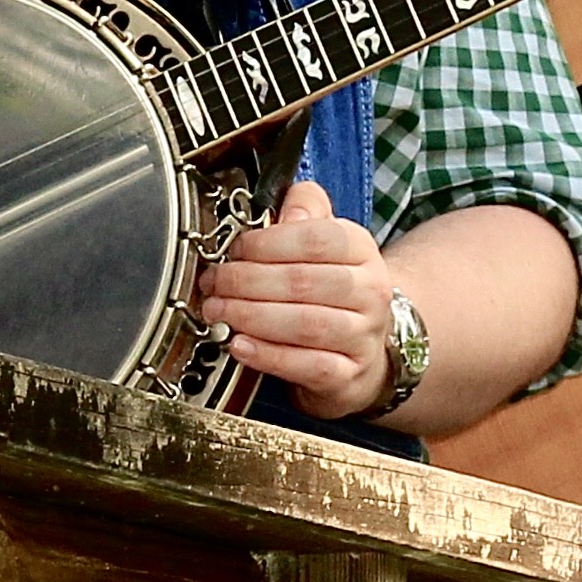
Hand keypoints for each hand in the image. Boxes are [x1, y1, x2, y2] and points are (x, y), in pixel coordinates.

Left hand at [191, 180, 405, 421]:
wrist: (364, 345)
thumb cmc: (330, 287)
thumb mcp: (323, 240)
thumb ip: (303, 211)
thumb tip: (285, 207)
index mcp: (360, 249)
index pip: (315, 238)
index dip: (266, 243)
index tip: (234, 250)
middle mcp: (369, 291)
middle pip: (302, 282)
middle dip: (246, 282)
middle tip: (213, 284)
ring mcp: (363, 336)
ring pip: (305, 325)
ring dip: (251, 317)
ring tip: (218, 312)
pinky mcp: (349, 374)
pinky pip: (309, 365)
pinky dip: (268, 355)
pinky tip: (240, 345)